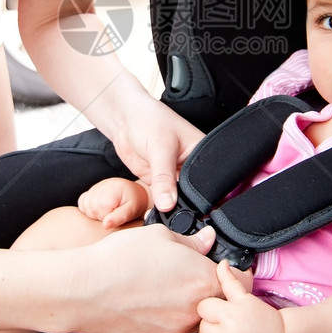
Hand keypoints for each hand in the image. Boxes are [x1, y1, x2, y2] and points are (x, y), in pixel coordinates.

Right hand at [69, 223, 221, 332]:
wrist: (83, 290)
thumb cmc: (120, 258)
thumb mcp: (160, 236)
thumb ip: (192, 241)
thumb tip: (208, 240)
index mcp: (203, 281)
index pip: (241, 283)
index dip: (234, 274)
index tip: (226, 269)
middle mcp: (195, 312)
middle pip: (218, 304)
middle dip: (209, 291)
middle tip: (189, 277)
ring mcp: (176, 332)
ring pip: (194, 319)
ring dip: (188, 307)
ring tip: (163, 289)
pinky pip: (171, 330)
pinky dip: (166, 319)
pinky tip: (147, 303)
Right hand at [78, 177, 148, 228]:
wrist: (134, 193)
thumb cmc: (134, 202)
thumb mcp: (131, 210)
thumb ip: (119, 217)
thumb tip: (105, 225)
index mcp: (111, 192)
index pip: (101, 215)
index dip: (109, 219)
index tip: (118, 214)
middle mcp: (100, 187)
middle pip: (92, 212)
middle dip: (102, 216)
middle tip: (114, 212)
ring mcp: (94, 188)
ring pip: (86, 209)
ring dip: (96, 212)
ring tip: (109, 209)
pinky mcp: (90, 191)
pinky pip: (82, 203)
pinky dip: (88, 208)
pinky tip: (100, 207)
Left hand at [109, 98, 202, 213]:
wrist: (124, 119)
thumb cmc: (149, 120)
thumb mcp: (160, 148)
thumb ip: (163, 178)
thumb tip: (168, 205)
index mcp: (202, 154)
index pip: (207, 182)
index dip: (200, 198)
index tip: (190, 211)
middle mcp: (191, 167)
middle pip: (193, 195)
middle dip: (184, 206)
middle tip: (174, 213)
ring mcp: (174, 176)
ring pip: (176, 200)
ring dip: (169, 208)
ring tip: (163, 211)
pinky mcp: (159, 182)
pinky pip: (161, 200)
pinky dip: (157, 206)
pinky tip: (155, 210)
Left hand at [191, 260, 284, 332]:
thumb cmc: (262, 317)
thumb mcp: (246, 297)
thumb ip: (230, 281)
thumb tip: (221, 263)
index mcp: (231, 315)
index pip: (203, 308)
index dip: (210, 307)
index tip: (220, 309)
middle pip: (201, 326)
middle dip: (210, 323)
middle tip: (223, 323)